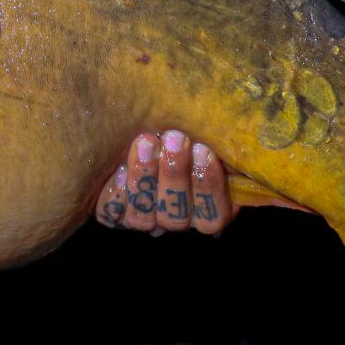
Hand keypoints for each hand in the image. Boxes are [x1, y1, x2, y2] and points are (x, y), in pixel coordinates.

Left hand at [94, 130, 235, 233]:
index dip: (209, 185)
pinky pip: (113, 212)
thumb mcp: (202, 133)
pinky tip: (120, 168)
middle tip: (174, 138)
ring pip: (144, 217)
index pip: (214, 214)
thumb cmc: (178, 127)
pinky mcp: (114, 213)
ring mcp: (144, 219)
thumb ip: (214, 141)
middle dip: (175, 174)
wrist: (135, 125)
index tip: (203, 149)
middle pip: (178, 215)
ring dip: (146, 177)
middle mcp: (175, 218)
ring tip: (147, 142)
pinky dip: (118, 192)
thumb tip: (231, 132)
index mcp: (207, 208)